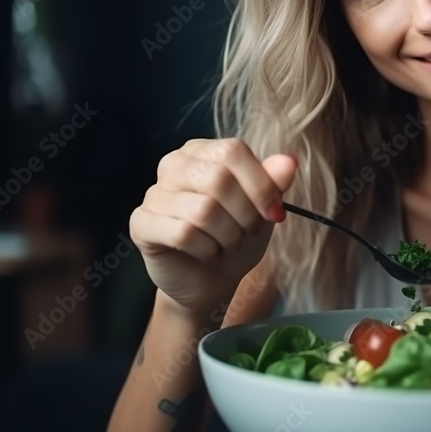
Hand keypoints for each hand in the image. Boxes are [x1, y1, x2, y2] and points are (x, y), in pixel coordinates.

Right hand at [129, 138, 296, 320]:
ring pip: (203, 210)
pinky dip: (205, 249)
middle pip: (218, 179)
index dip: (261, 185)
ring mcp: (153, 194)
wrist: (211, 280)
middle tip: (246, 233)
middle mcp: (173, 165)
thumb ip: (274, 183)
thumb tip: (289, 161)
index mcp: (202, 152)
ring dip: (227, 236)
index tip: (275, 213)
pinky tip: (206, 253)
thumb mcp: (263, 209)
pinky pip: (182, 233)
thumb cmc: (237, 235)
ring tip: (227, 244)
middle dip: (245, 215)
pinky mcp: (141, 223)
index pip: (233, 151)